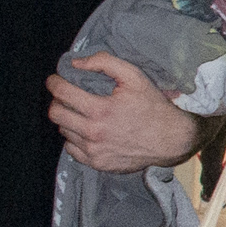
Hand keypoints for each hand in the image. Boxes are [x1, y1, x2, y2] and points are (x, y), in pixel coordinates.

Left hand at [50, 52, 198, 173]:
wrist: (171, 140)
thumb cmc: (153, 106)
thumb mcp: (134, 76)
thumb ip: (104, 63)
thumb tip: (76, 63)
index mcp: (101, 109)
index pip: (62, 93)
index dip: (54, 83)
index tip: (55, 80)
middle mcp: (94, 132)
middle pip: (56, 114)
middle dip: (57, 101)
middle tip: (66, 96)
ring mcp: (94, 150)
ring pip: (63, 131)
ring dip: (68, 119)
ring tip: (81, 113)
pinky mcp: (97, 163)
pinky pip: (72, 149)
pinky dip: (75, 138)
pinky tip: (88, 131)